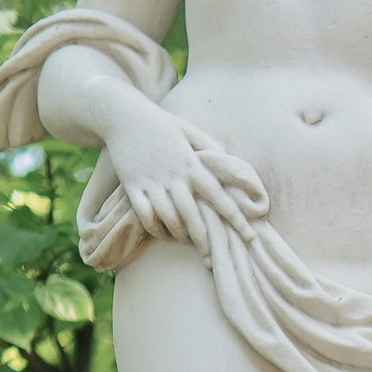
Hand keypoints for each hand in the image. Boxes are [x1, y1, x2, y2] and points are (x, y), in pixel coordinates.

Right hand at [105, 99, 271, 251]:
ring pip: (169, 218)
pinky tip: (163, 232)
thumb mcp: (188, 130)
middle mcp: (174, 175)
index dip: (235, 217)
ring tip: (187, 241)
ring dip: (179, 234)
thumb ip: (209, 144)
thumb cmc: (160, 123)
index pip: (218, 195)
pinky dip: (155, 228)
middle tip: (212, 256)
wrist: (122, 115)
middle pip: (193, 215)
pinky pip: (145, 215)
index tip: (249, 236)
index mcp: (191, 163)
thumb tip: (228, 157)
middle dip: (204, 239)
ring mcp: (152, 182)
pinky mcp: (132, 185)